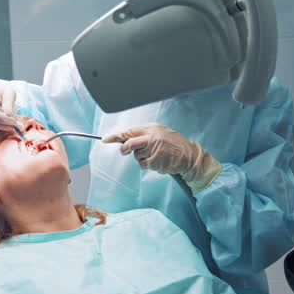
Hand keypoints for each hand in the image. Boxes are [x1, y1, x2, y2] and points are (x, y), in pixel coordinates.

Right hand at [0, 82, 18, 131]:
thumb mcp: (9, 92)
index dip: (3, 118)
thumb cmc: (4, 93)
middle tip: (17, 126)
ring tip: (13, 124)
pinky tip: (5, 124)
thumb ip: (8, 102)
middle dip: (4, 125)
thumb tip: (7, 113)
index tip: (14, 121)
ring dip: (2, 127)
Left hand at [102, 123, 220, 190]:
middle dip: (124, 149)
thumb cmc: (173, 144)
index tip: (104, 139)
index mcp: (151, 128)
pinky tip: (158, 161)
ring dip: (141, 158)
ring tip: (154, 155)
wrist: (189, 155)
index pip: (129, 131)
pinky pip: (143, 165)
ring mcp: (153, 150)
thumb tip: (125, 139)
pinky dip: (148, 165)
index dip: (115, 136)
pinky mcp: (156, 161)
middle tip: (125, 152)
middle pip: (129, 144)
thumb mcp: (159, 132)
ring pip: (137, 156)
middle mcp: (152, 137)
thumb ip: (144, 134)